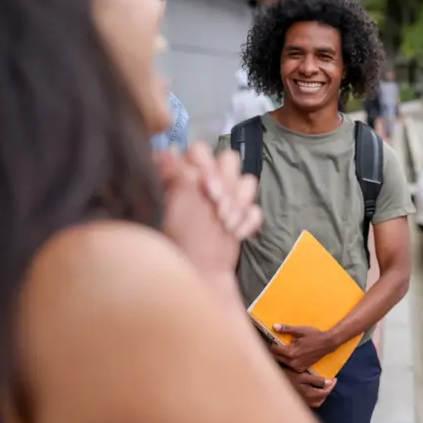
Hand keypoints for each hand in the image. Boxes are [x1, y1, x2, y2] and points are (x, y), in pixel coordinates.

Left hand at [157, 144, 261, 283]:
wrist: (200, 273)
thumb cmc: (179, 240)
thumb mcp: (174, 206)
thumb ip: (175, 176)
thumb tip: (166, 150)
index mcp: (187, 176)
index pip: (200, 150)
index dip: (205, 163)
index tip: (203, 184)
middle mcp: (209, 182)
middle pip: (230, 159)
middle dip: (227, 181)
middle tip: (216, 204)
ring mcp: (227, 198)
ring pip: (248, 181)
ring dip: (238, 202)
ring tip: (224, 223)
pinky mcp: (243, 217)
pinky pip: (256, 209)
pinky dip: (247, 222)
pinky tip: (235, 234)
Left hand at [269, 325, 337, 372]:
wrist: (327, 344)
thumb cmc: (314, 335)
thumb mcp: (300, 330)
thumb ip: (286, 329)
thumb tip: (274, 326)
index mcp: (291, 352)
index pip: (274, 350)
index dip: (272, 343)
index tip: (273, 339)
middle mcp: (292, 362)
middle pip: (276, 357)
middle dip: (275, 350)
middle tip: (277, 343)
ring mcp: (297, 367)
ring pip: (282, 362)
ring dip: (280, 356)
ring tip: (284, 348)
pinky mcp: (301, 369)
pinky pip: (289, 365)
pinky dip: (288, 360)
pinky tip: (291, 355)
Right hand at [282, 369, 336, 407]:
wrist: (272, 383)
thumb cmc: (288, 376)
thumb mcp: (303, 376)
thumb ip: (316, 380)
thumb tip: (329, 382)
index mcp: (309, 394)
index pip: (325, 392)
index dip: (331, 386)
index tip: (335, 379)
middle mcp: (307, 401)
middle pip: (321, 399)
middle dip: (327, 391)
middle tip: (330, 383)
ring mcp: (302, 403)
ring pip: (316, 402)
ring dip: (321, 396)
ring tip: (323, 387)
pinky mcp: (297, 402)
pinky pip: (310, 403)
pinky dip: (315, 398)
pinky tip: (313, 391)